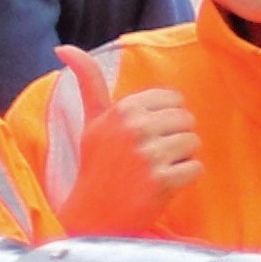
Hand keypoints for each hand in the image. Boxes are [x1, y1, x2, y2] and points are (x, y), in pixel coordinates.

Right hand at [67, 79, 202, 233]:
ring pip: (194, 142)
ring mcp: (150, 155)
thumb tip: (64, 47)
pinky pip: (196, 168)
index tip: (147, 135)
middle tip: (151, 156)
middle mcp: (135, 128)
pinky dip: (185, 178)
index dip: (166, 119)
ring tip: (157, 169)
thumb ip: (88, 81)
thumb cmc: (96, 164)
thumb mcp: (92, 120)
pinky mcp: (163, 181)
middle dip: (175, 138)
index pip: (172, 99)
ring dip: (181, 158)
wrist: (94, 214)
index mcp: (122, 109)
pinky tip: (163, 184)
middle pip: (186, 120)